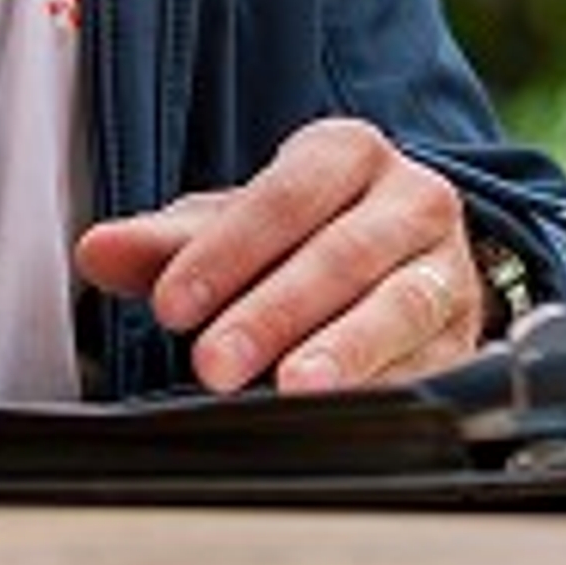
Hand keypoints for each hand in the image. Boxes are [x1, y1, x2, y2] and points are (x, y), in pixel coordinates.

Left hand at [72, 118, 480, 393]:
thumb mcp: (236, 227)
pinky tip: (348, 412)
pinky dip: (388, 386)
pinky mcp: (468, 332)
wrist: (403, 257)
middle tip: (214, 364)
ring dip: (345, 350)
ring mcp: (447, 266)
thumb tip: (97, 251)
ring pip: (401, 304)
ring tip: (295, 388)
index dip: (229, 250)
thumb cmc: (306, 236)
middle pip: (343, 253)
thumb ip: (166, 243)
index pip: (288, 194)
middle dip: (273, 312)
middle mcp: (412, 198)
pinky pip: (433, 359)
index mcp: (348, 152)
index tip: (172, 303)